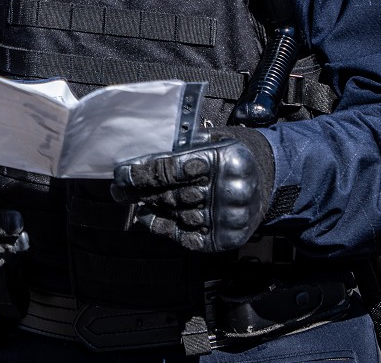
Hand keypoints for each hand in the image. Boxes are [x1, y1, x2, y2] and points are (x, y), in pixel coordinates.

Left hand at [110, 129, 274, 252]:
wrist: (263, 183)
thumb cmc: (227, 158)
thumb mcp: (213, 141)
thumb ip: (183, 147)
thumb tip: (140, 158)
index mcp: (224, 160)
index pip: (173, 168)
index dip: (143, 172)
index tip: (121, 172)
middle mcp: (229, 191)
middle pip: (171, 193)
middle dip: (140, 190)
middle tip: (117, 187)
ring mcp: (227, 218)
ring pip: (175, 214)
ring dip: (148, 206)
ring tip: (128, 198)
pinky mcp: (223, 238)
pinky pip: (184, 236)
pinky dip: (161, 226)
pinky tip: (145, 216)